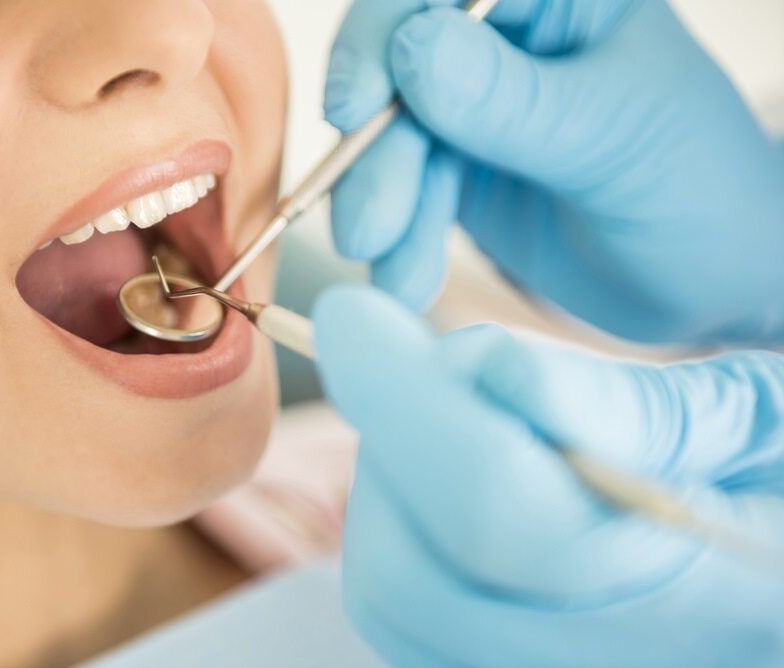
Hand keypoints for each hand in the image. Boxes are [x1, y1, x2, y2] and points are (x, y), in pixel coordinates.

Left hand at [313, 285, 783, 666]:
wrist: (778, 561)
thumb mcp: (765, 416)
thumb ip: (634, 406)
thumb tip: (487, 370)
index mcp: (712, 600)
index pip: (507, 515)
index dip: (408, 402)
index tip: (352, 313)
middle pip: (415, 579)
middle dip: (393, 443)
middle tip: (435, 361)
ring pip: (396, 603)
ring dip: (391, 486)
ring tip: (458, 416)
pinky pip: (411, 618)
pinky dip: (403, 531)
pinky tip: (452, 475)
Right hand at [324, 0, 783, 343]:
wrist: (708, 281)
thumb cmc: (698, 191)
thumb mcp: (615, 140)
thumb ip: (515, 102)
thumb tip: (412, 51)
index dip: (384, 34)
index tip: (356, 108)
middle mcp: (508, 39)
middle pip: (398, 66)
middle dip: (376, 153)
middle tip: (366, 230)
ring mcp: (479, 105)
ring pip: (392, 138)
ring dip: (382, 208)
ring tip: (395, 278)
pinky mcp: (460, 167)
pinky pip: (404, 190)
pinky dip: (399, 238)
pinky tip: (406, 279)